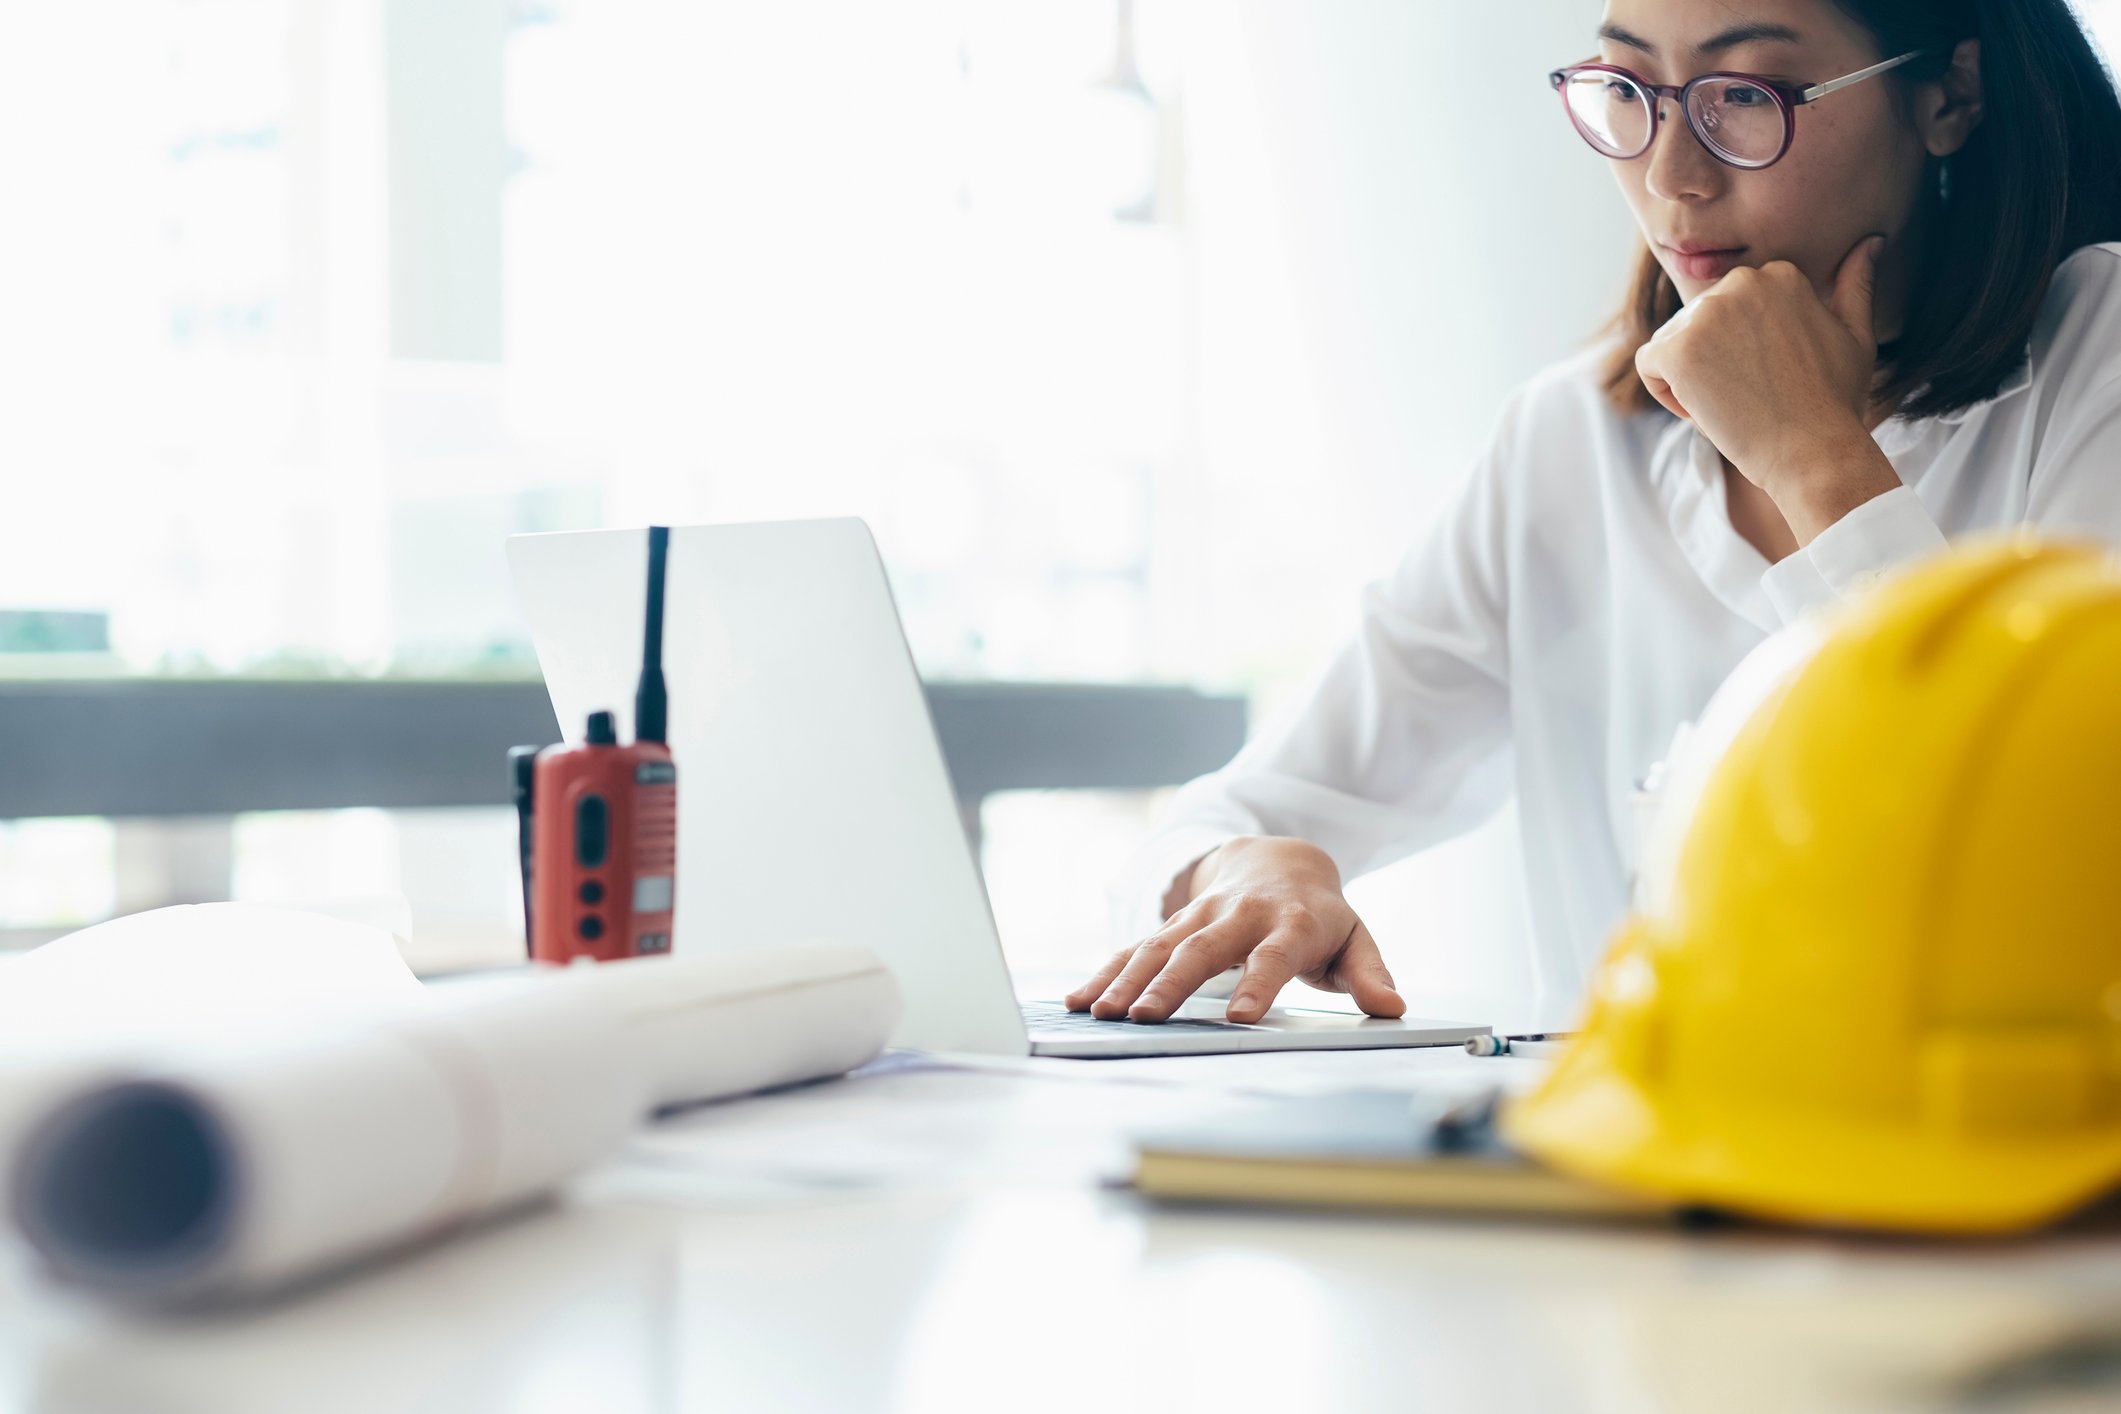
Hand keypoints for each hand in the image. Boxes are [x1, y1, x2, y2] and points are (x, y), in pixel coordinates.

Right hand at [1063, 835, 1404, 1023]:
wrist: (1278, 859)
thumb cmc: (1319, 914)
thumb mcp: (1354, 938)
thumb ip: (1368, 973)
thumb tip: (1392, 1006)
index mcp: (1288, 922)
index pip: (1273, 956)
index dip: (1258, 985)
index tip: (1240, 1018)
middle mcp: (1238, 915)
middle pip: (1201, 950)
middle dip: (1170, 984)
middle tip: (1145, 1017)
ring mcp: (1199, 916)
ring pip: (1158, 947)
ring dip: (1127, 981)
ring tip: (1102, 1013)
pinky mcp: (1172, 925)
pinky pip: (1134, 948)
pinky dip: (1105, 972)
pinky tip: (1080, 998)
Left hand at [1635, 234, 1890, 506]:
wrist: (1813, 451)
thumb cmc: (1835, 401)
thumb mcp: (1855, 334)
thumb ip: (1856, 284)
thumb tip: (1870, 241)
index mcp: (1778, 273)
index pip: (1731, 309)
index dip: (1744, 350)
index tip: (1772, 376)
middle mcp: (1740, 282)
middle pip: (1698, 323)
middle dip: (1714, 360)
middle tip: (1753, 393)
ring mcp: (1706, 314)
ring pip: (1672, 344)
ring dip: (1691, 378)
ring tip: (1733, 403)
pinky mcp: (1676, 349)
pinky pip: (1649, 366)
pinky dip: (1667, 394)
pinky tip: (1706, 410)